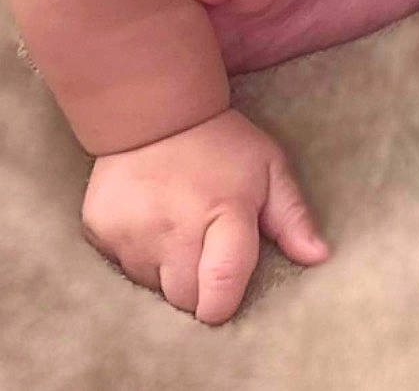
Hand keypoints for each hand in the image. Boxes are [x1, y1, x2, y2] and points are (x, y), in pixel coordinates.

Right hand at [80, 108, 329, 324]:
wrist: (153, 111)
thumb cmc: (222, 144)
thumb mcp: (269, 169)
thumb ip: (293, 217)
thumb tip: (319, 257)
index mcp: (224, 214)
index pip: (221, 286)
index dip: (223, 306)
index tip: (225, 300)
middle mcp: (174, 228)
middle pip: (183, 298)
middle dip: (197, 290)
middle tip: (204, 257)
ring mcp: (132, 231)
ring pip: (150, 287)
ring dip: (166, 273)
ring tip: (177, 234)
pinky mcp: (100, 231)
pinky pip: (120, 269)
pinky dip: (137, 257)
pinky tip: (149, 225)